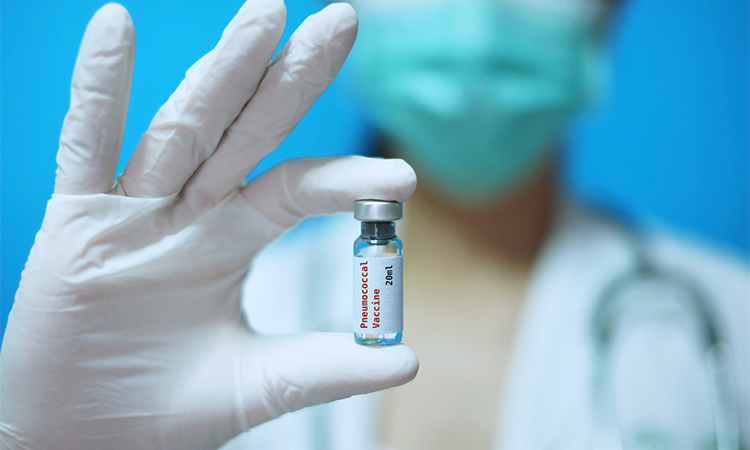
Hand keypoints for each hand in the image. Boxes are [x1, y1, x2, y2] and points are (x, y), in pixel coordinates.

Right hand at [0, 2, 417, 448]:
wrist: (86, 438)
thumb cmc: (166, 408)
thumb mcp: (259, 384)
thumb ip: (325, 367)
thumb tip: (406, 359)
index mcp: (234, 240)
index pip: (298, 187)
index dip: (346, 176)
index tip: (402, 177)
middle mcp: (191, 213)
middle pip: (248, 130)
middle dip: (291, 77)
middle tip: (341, 20)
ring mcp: (134, 212)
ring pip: (183, 128)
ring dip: (222, 71)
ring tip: (265, 15)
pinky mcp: (76, 225)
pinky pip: (86, 147)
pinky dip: (98, 90)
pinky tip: (115, 28)